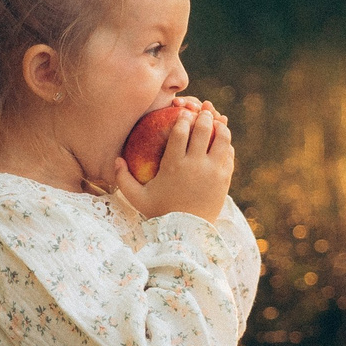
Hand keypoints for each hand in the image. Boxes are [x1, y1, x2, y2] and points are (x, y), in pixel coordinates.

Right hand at [114, 102, 234, 222]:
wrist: (186, 234)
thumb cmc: (160, 214)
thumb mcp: (137, 198)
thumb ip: (123, 179)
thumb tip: (116, 160)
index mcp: (174, 165)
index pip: (180, 132)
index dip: (182, 118)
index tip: (182, 113)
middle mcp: (195, 165)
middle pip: (203, 129)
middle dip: (203, 116)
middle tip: (202, 111)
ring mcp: (213, 171)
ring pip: (222, 138)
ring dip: (220, 127)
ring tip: (216, 122)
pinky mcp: (225, 179)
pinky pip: (229, 155)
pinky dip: (226, 145)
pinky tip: (223, 142)